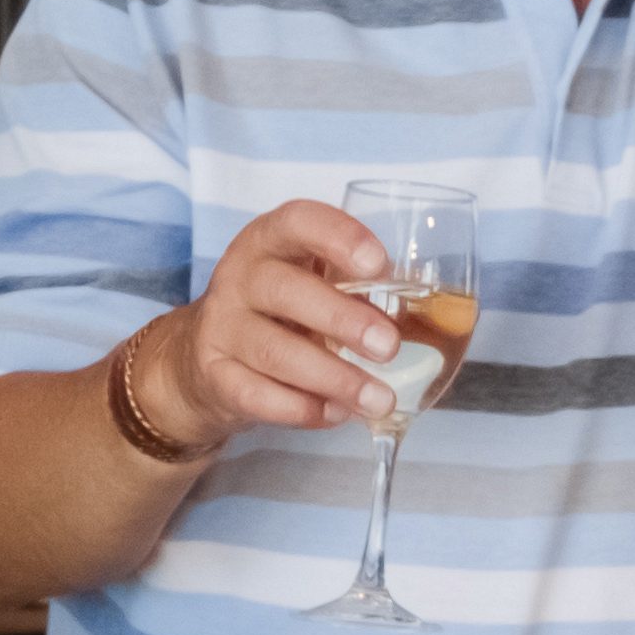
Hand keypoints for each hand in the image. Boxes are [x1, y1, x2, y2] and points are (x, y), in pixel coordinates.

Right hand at [145, 200, 405, 449]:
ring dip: (334, 378)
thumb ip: (355, 286)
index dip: (338, 238)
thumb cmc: (279, 312)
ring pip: (274, 352)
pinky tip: (336, 413)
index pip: (297, 222)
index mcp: (269, 242)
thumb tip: (430, 313)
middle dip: (342, 319)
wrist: (204, 357)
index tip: (380, 265)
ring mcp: (220, 328)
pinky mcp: (214, 376)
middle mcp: (238, 278)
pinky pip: (258, 396)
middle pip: (284, 290)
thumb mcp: (309, 282)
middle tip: (389, 346)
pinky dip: (303, 409)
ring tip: (380, 399)